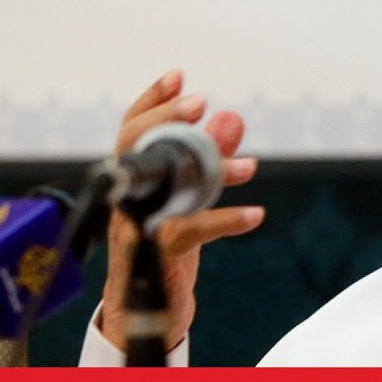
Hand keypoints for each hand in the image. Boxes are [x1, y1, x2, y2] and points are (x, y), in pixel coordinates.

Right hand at [98, 69, 264, 351]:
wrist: (153, 306)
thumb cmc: (170, 242)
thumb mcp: (193, 197)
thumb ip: (209, 159)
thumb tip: (230, 119)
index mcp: (133, 179)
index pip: (131, 130)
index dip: (152, 101)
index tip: (178, 76)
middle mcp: (126, 198)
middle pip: (132, 147)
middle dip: (165, 121)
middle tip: (200, 104)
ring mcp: (135, 226)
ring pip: (165, 188)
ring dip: (210, 172)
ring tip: (249, 166)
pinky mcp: (154, 256)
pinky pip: (189, 232)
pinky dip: (224, 222)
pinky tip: (255, 214)